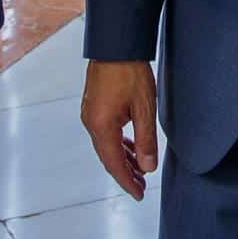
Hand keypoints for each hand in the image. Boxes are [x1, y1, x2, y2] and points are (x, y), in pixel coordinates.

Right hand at [82, 60, 157, 199]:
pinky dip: (118, 143)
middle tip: (141, 187)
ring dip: (122, 158)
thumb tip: (148, 167)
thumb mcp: (144, 107)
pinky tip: (130, 146)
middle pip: (108, 157)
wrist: (115, 44)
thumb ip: (146, 140)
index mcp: (102, 126)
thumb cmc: (130, 72)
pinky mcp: (93, 106)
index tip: (138, 194)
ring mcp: (90, 114)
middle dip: (125, 173)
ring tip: (139, 169)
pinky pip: (105, 133)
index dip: (127, 181)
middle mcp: (91, 123)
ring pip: (106, 145)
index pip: (114, 164)